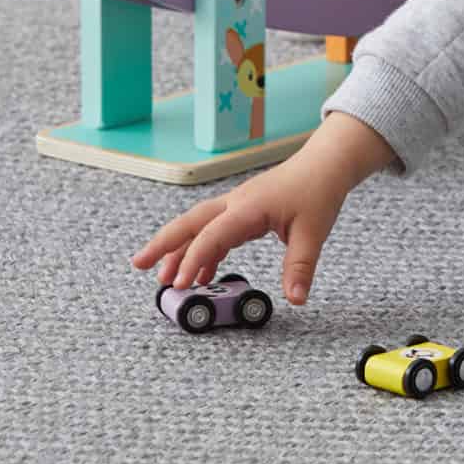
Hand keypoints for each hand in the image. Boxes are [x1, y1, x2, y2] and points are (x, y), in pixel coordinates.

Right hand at [130, 110, 394, 305]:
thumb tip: (296, 300)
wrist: (325, 164)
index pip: (213, 235)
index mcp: (248, 207)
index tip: (181, 284)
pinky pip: (215, 230)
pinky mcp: (243, 211)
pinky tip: (201, 274)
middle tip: (139, 265)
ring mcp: (238, 205)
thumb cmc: (318, 191)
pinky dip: (204, 250)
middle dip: (163, 243)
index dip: (194, 260)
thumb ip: (301, 266)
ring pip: (199, 226)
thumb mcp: (314, 231)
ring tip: (162, 277)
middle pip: (191, 222)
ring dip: (179, 248)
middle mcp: (236, 204)